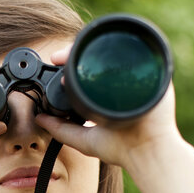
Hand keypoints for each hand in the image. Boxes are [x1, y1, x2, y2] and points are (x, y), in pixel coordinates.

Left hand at [33, 46, 185, 171]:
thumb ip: (61, 130)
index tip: (55, 62)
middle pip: (99, 59)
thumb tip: (40, 118)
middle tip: (58, 57)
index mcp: (109, 95)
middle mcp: (124, 83)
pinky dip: (117, 42)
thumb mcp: (84, 139)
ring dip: (91, 46)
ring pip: (114, 51)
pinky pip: (137, 49)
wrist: (148, 150)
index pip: (88, 73)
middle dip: (77, 53)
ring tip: (71, 51)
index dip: (70, 66)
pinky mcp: (154, 70)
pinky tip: (96, 42)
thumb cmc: (122, 148)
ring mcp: (139, 76)